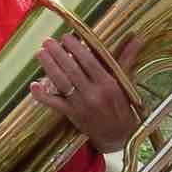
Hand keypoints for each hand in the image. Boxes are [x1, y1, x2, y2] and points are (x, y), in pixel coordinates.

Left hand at [30, 34, 144, 151]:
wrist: (118, 134)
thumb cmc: (121, 104)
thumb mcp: (124, 81)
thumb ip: (126, 57)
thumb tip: (137, 37)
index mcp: (108, 83)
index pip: (90, 62)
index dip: (77, 48)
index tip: (66, 36)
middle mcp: (94, 93)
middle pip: (73, 70)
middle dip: (58, 54)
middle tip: (47, 41)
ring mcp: (81, 104)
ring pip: (62, 83)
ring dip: (49, 67)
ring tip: (40, 53)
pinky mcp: (71, 114)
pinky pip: (54, 104)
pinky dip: (42, 96)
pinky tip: (33, 85)